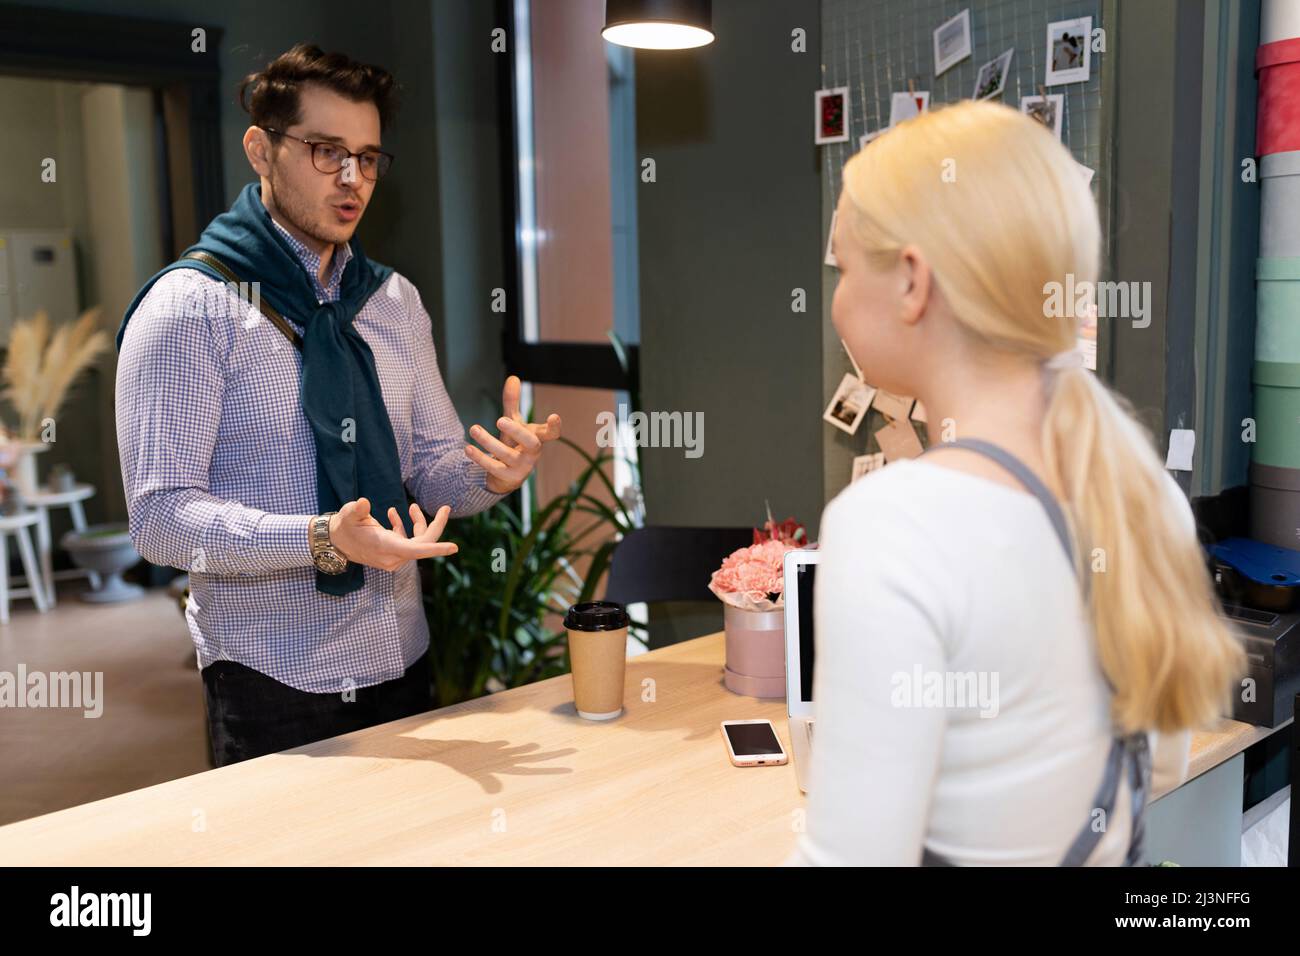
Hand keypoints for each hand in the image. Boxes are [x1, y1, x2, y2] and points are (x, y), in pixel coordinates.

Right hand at [327, 498, 457, 571]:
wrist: (333, 541)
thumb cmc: (342, 527)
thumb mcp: (348, 515)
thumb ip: (357, 510)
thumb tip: (364, 503)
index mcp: (386, 547)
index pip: (417, 549)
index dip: (436, 548)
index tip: (455, 547)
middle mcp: (392, 556)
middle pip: (423, 542)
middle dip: (434, 524)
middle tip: (446, 508)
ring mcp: (392, 557)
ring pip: (416, 541)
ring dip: (417, 523)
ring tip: (412, 506)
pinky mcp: (390, 554)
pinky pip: (406, 542)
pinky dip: (404, 528)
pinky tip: (393, 514)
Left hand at [465, 375, 561, 493]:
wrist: (507, 474)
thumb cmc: (514, 443)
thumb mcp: (513, 422)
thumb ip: (512, 402)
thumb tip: (513, 377)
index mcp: (537, 438)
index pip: (551, 434)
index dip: (554, 427)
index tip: (554, 416)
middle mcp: (532, 453)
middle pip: (531, 444)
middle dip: (516, 431)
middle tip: (499, 419)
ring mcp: (521, 467)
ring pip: (507, 455)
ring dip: (489, 442)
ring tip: (474, 428)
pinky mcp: (507, 477)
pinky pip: (493, 467)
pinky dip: (480, 457)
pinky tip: (468, 448)